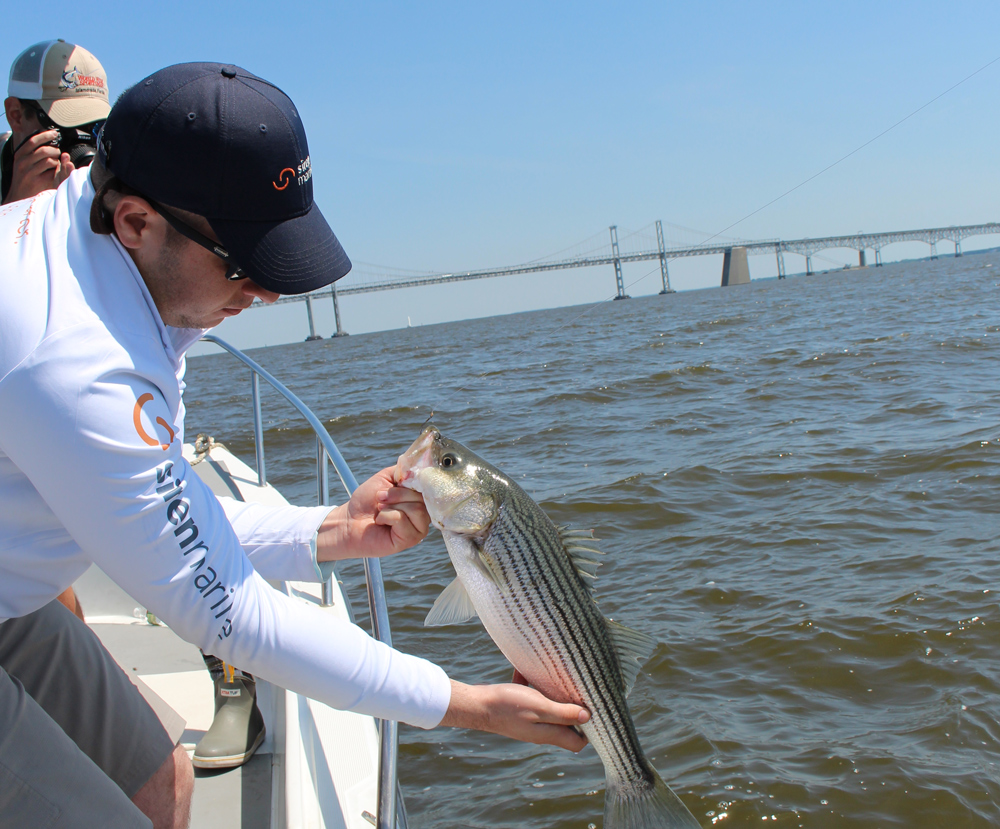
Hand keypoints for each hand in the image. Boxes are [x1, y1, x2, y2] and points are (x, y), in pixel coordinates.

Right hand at [5, 131, 73, 202]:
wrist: (19, 196)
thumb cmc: (25, 179)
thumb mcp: (24, 163)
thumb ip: (33, 153)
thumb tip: (47, 141)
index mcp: (20, 154)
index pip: (32, 140)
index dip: (45, 135)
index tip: (55, 133)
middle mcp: (22, 161)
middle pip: (42, 149)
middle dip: (54, 150)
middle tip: (58, 153)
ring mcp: (28, 171)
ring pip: (48, 159)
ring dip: (57, 160)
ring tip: (57, 163)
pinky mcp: (35, 180)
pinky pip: (50, 170)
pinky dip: (56, 169)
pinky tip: (55, 171)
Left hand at [316, 466, 430, 560]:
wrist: (349, 521)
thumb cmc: (366, 501)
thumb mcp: (386, 478)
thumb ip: (404, 471)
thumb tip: (419, 467)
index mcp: (420, 500)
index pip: (431, 487)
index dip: (416, 482)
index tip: (398, 482)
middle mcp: (424, 515)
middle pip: (423, 498)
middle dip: (397, 494)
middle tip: (380, 498)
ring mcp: (418, 529)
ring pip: (417, 509)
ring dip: (392, 505)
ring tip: (380, 509)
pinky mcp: (409, 540)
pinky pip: (403, 520)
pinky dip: (387, 516)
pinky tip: (380, 521)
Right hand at [440, 680, 589, 751]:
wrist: (476, 704)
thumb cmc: (507, 706)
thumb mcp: (539, 707)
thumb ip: (563, 713)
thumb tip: (588, 717)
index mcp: (548, 734)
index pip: (577, 743)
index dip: (588, 730)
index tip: (592, 709)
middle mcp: (540, 731)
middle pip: (565, 725)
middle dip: (573, 709)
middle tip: (578, 690)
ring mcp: (528, 721)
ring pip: (549, 710)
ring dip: (555, 696)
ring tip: (558, 679)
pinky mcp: (519, 711)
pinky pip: (532, 699)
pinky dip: (534, 687)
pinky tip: (529, 673)